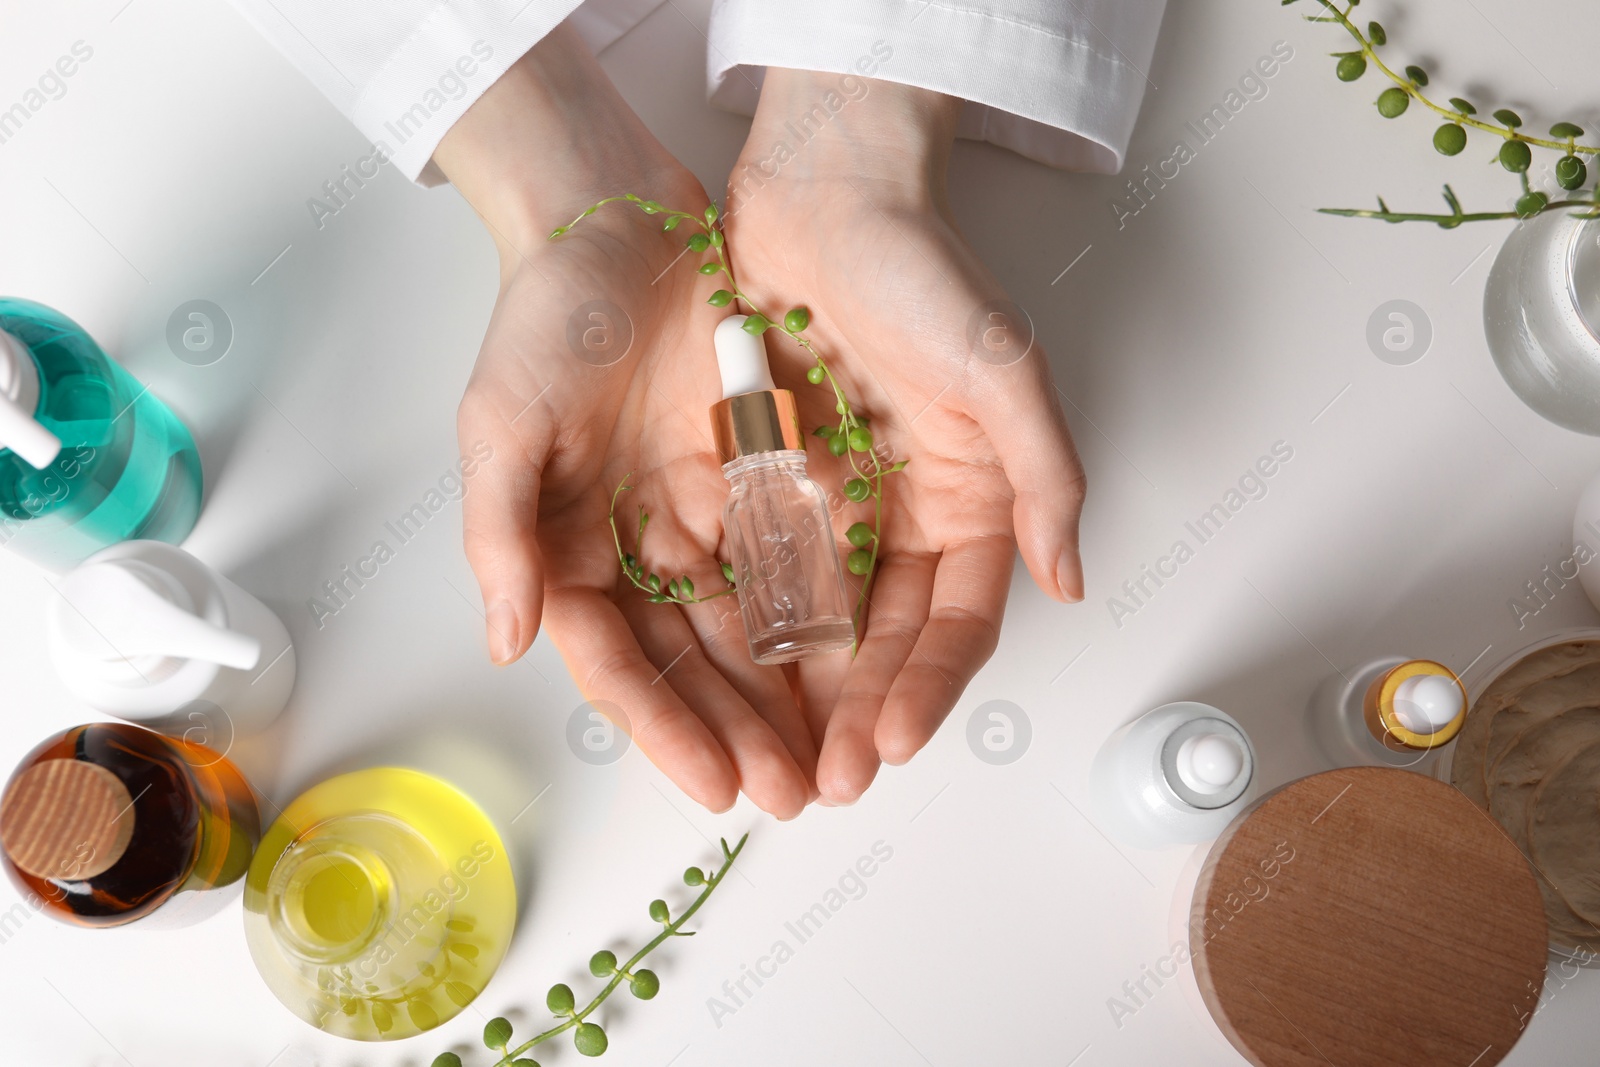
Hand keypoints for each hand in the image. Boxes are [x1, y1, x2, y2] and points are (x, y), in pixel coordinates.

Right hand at [435, 27, 814, 818]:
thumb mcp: (502, 422)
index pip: (621, 664)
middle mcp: (638, 548)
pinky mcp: (755, 474)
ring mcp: (701, 515)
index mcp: (569, 554)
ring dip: (787, 693)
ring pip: (751, 625)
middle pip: (694, 662)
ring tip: (833, 756)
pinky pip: (795, 555)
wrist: (618, 219)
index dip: (666, 730)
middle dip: (741, 732)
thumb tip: (505, 641)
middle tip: (793, 795)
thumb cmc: (546, 318)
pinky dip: (823, 610)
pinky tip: (858, 661)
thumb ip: (501, 533)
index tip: (716, 786)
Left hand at [724, 69, 1086, 804]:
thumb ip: (1046, 477)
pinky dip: (741, 621)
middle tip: (827, 778)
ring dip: (797, 691)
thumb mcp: (1005, 370)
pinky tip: (719, 677)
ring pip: (815, 619)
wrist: (824, 190)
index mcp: (968, 500)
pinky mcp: (764, 478)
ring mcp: (832, 501)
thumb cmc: (923, 269)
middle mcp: (903, 514)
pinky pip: (751, 563)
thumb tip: (1074, 581)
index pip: (956, 620)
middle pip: (883, 638)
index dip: (928, 686)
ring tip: (773, 757)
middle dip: (858, 711)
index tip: (893, 741)